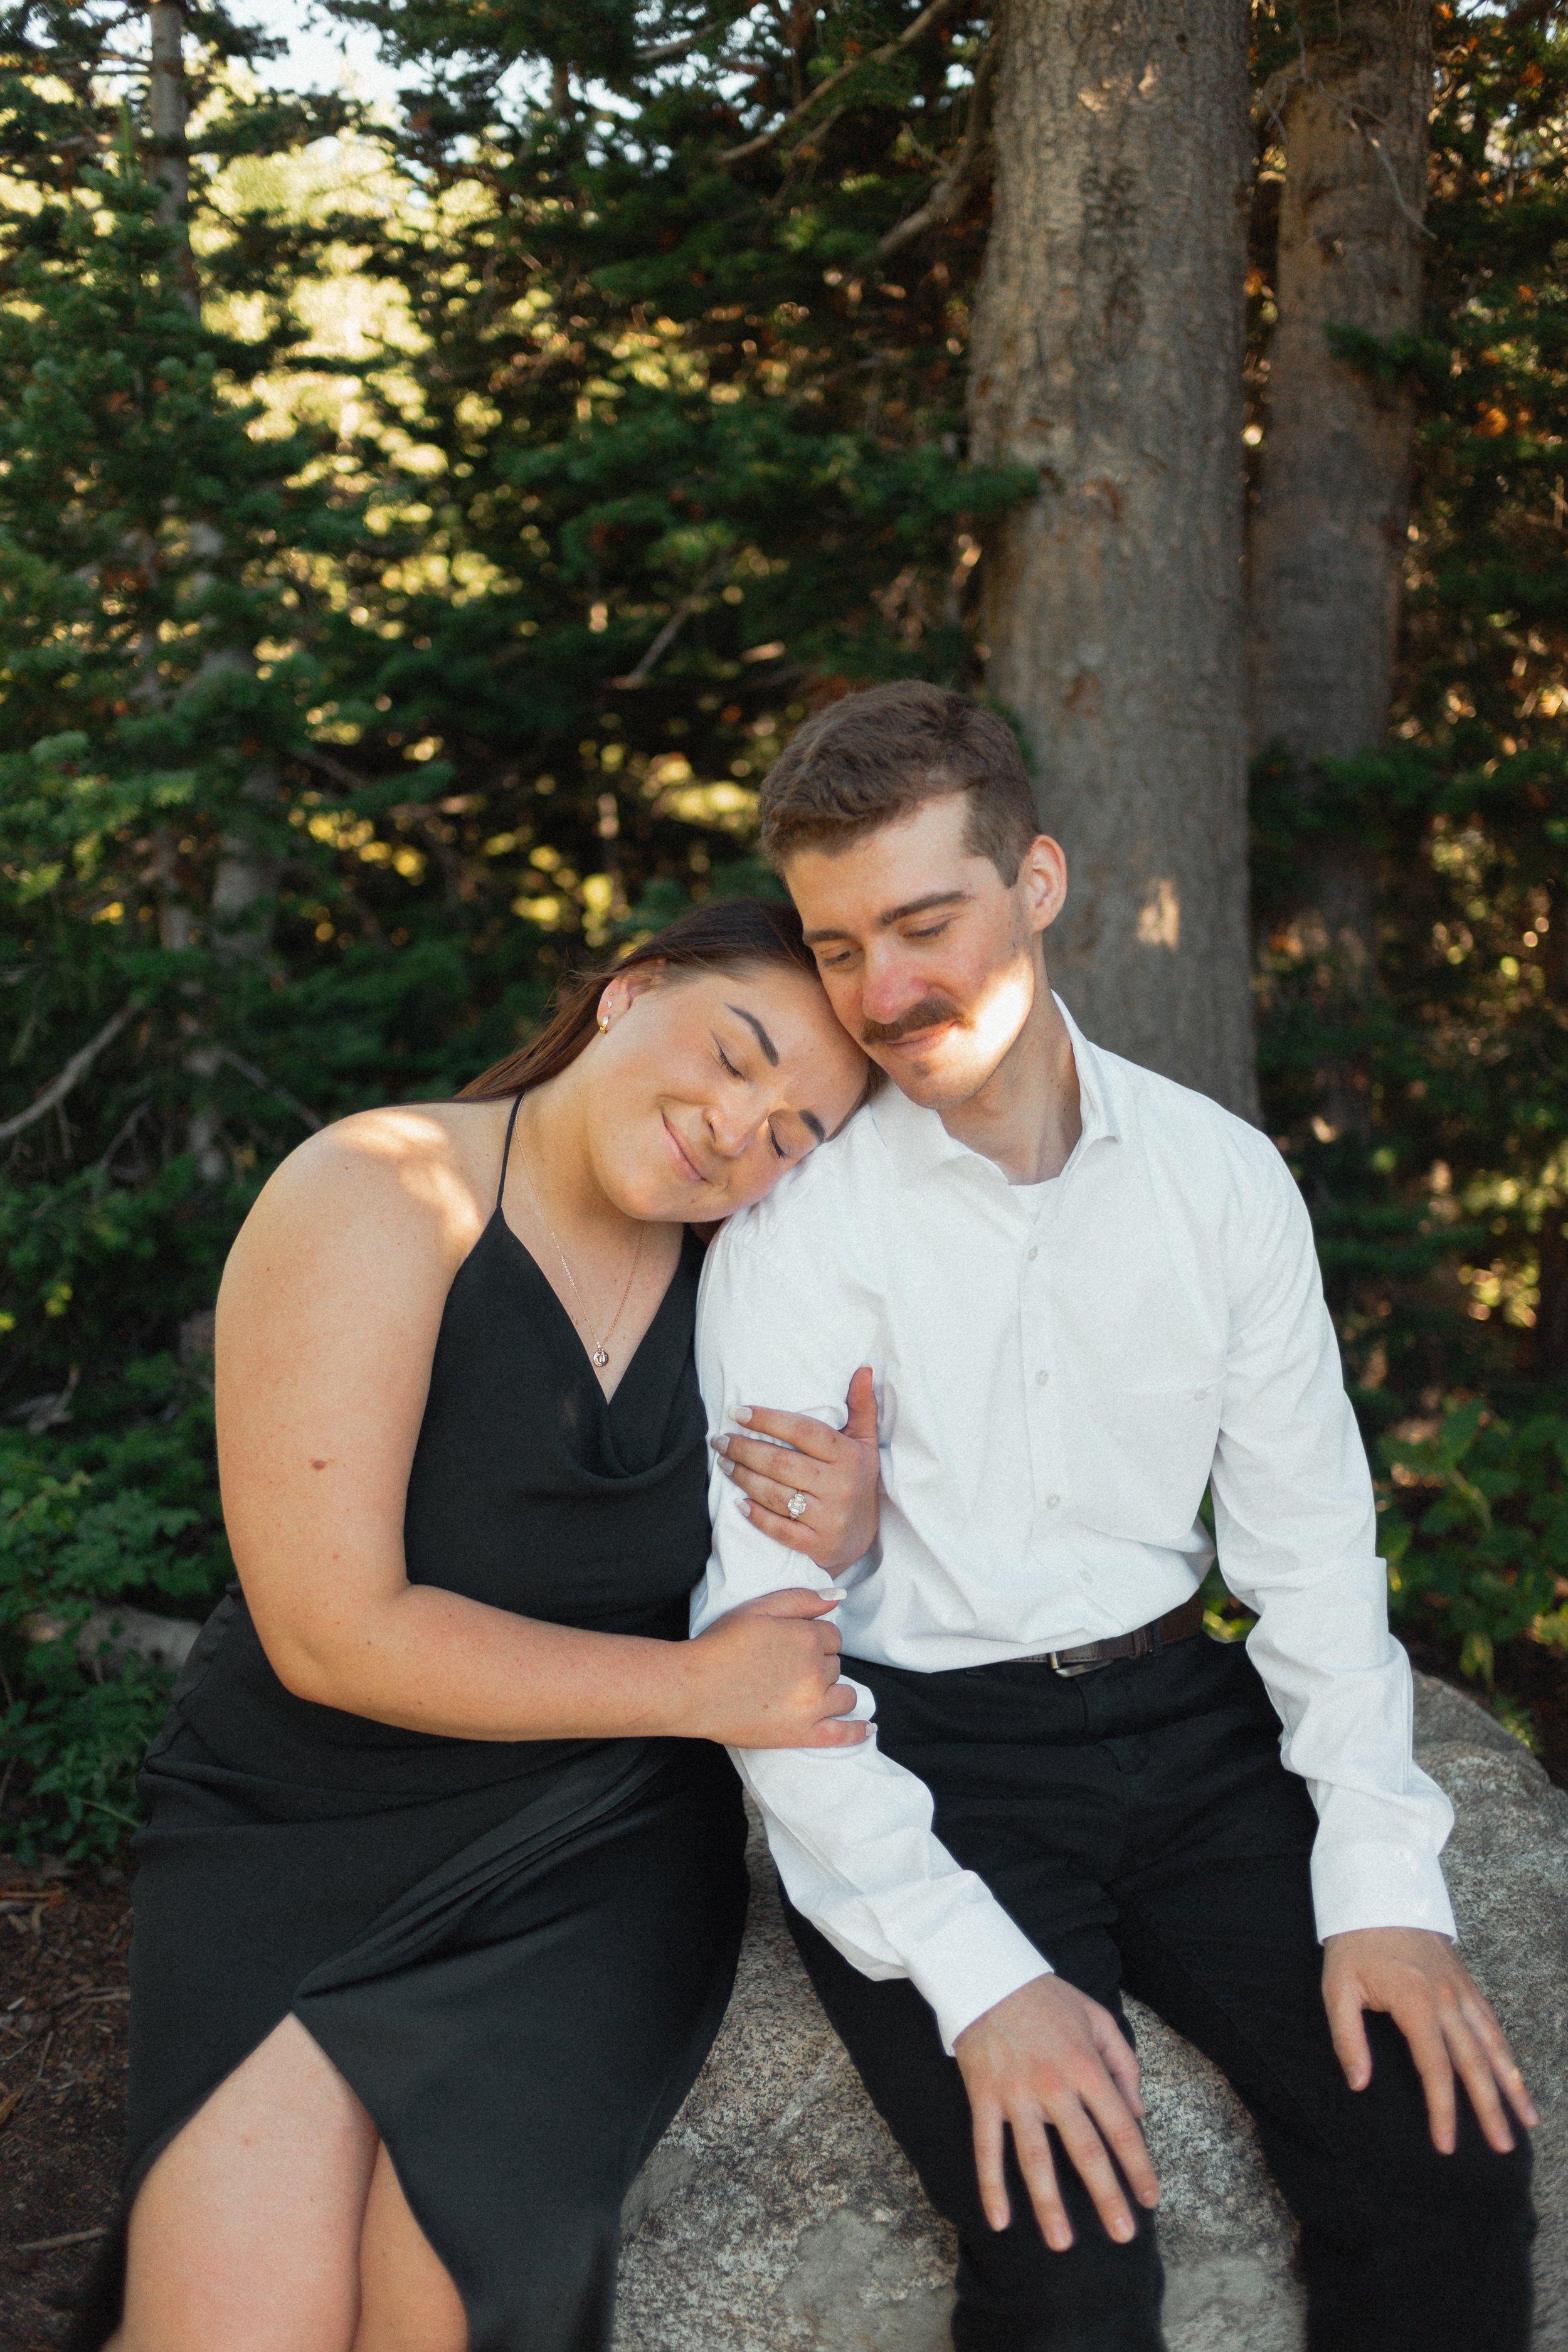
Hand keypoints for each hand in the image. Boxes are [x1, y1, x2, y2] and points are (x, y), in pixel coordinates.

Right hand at [686, 1588, 868, 1749]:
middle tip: (787, 1669)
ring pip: (844, 1695)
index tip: (793, 1646)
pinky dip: (857, 1731)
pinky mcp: (802, 1735)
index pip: (832, 1636)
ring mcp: (812, 1706)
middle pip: (836, 1664)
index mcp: (807, 1637)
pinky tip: (867, 1728)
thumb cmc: (721, 1645)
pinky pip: (842, 1735)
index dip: (814, 1639)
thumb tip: (838, 1597)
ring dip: (832, 1691)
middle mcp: (816, 1671)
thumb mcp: (758, 1608)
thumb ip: (801, 1599)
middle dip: (819, 1664)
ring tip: (809, 1692)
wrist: (693, 1688)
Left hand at [711, 1367, 879, 1569]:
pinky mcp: (816, 1545)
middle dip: (744, 1449)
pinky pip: (778, 1528)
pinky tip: (738, 1503)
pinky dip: (756, 1515)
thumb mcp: (865, 1444)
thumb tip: (863, 1369)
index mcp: (849, 1457)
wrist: (864, 1540)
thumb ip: (861, 1407)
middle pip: (781, 1462)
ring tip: (724, 1462)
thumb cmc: (857, 1481)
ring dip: (743, 1477)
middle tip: (719, 1440)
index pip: (803, 1432)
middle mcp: (839, 1486)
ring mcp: (828, 1517)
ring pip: (774, 1493)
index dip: (768, 1420)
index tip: (738, 1413)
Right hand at [953, 1975, 1157, 2249]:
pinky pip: (987, 2147)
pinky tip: (999, 2220)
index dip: (1138, 2165)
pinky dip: (991, 2185)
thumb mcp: (1097, 2017)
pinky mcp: (983, 2096)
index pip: (1120, 2125)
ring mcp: (1016, 2093)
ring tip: (1062, 2244)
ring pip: (1035, 2158)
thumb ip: (1124, 2063)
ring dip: (1049, 2204)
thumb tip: (1138, 2113)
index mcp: (1086, 2065)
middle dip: (1107, 2196)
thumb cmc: (1046, 1998)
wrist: (987, 1974)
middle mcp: (1054, 2084)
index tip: (1150, 2199)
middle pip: (1085, 2150)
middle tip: (1124, 2235)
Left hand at [1322, 1926, 1537, 2153]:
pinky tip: (1515, 2076)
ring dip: (1511, 2085)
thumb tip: (1359, 2085)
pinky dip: (1507, 2053)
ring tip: (1528, 2122)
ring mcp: (1461, 1990)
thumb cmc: (1353, 1942)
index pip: (1435, 2069)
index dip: (1442, 2110)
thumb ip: (1348, 2038)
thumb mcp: (1337, 1987)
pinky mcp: (1465, 1983)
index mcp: (1415, 2003)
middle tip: (1503, 2149)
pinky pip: (1492, 2023)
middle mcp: (1447, 2000)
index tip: (1445, 2146)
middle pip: (1474, 2064)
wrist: (1377, 1890)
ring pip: (1494, 2045)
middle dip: (1491, 2109)